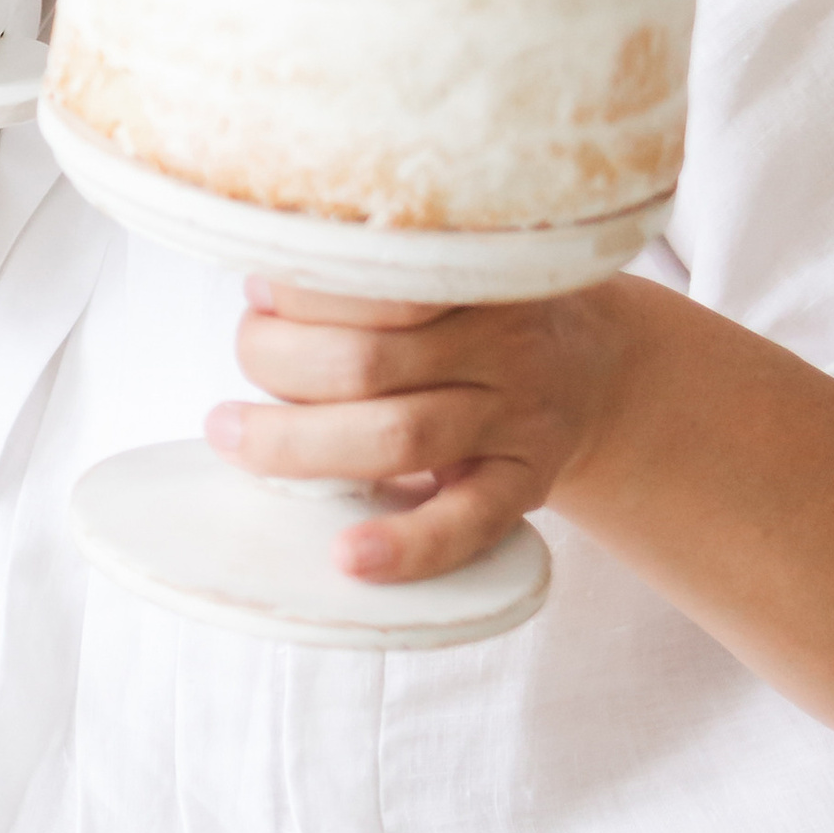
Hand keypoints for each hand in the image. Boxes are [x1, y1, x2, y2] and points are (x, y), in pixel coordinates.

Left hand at [209, 276, 630, 583]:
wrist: (601, 370)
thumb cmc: (479, 317)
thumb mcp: (447, 273)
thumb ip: (369, 279)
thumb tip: (261, 294)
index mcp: (469, 275)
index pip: (371, 280)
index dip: (299, 294)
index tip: (258, 299)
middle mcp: (499, 343)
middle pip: (367, 362)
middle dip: (276, 370)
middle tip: (232, 392)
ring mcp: (516, 419)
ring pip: (402, 436)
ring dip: (302, 447)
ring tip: (236, 443)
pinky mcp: (526, 487)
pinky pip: (467, 523)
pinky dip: (408, 544)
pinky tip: (350, 558)